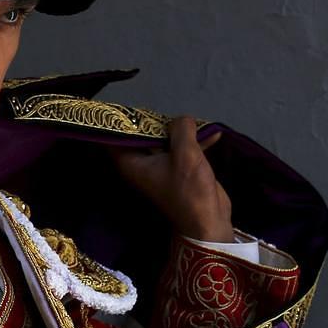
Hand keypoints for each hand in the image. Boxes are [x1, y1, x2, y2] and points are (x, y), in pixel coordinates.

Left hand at [109, 116, 233, 241]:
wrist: (208, 221)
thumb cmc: (190, 191)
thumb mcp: (185, 154)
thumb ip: (180, 130)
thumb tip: (182, 119)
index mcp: (131, 163)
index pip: (115, 136)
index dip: (121, 119)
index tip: (131, 105)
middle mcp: (141, 164)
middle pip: (141, 134)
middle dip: (155, 120)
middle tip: (167, 109)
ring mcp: (160, 166)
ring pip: (163, 139)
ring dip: (179, 130)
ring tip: (194, 121)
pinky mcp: (177, 169)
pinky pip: (181, 148)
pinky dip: (194, 141)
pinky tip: (212, 133)